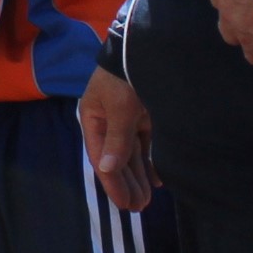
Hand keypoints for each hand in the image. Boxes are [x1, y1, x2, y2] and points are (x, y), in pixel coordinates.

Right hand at [81, 67, 156, 211]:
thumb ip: (117, 140)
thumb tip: (107, 169)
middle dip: (128, 183)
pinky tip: (159, 178)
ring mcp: (128, 118)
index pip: (102, 157)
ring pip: (133, 153)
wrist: (144, 45)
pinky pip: (147, 143)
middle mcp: (109, 121)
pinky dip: (151, 160)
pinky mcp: (146, 114)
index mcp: (94, 118)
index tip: (124, 204)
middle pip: (117, 158)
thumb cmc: (125, 75)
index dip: (112, 183)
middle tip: (139, 208)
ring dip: (139, 176)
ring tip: (147, 199)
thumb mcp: (119, 108)